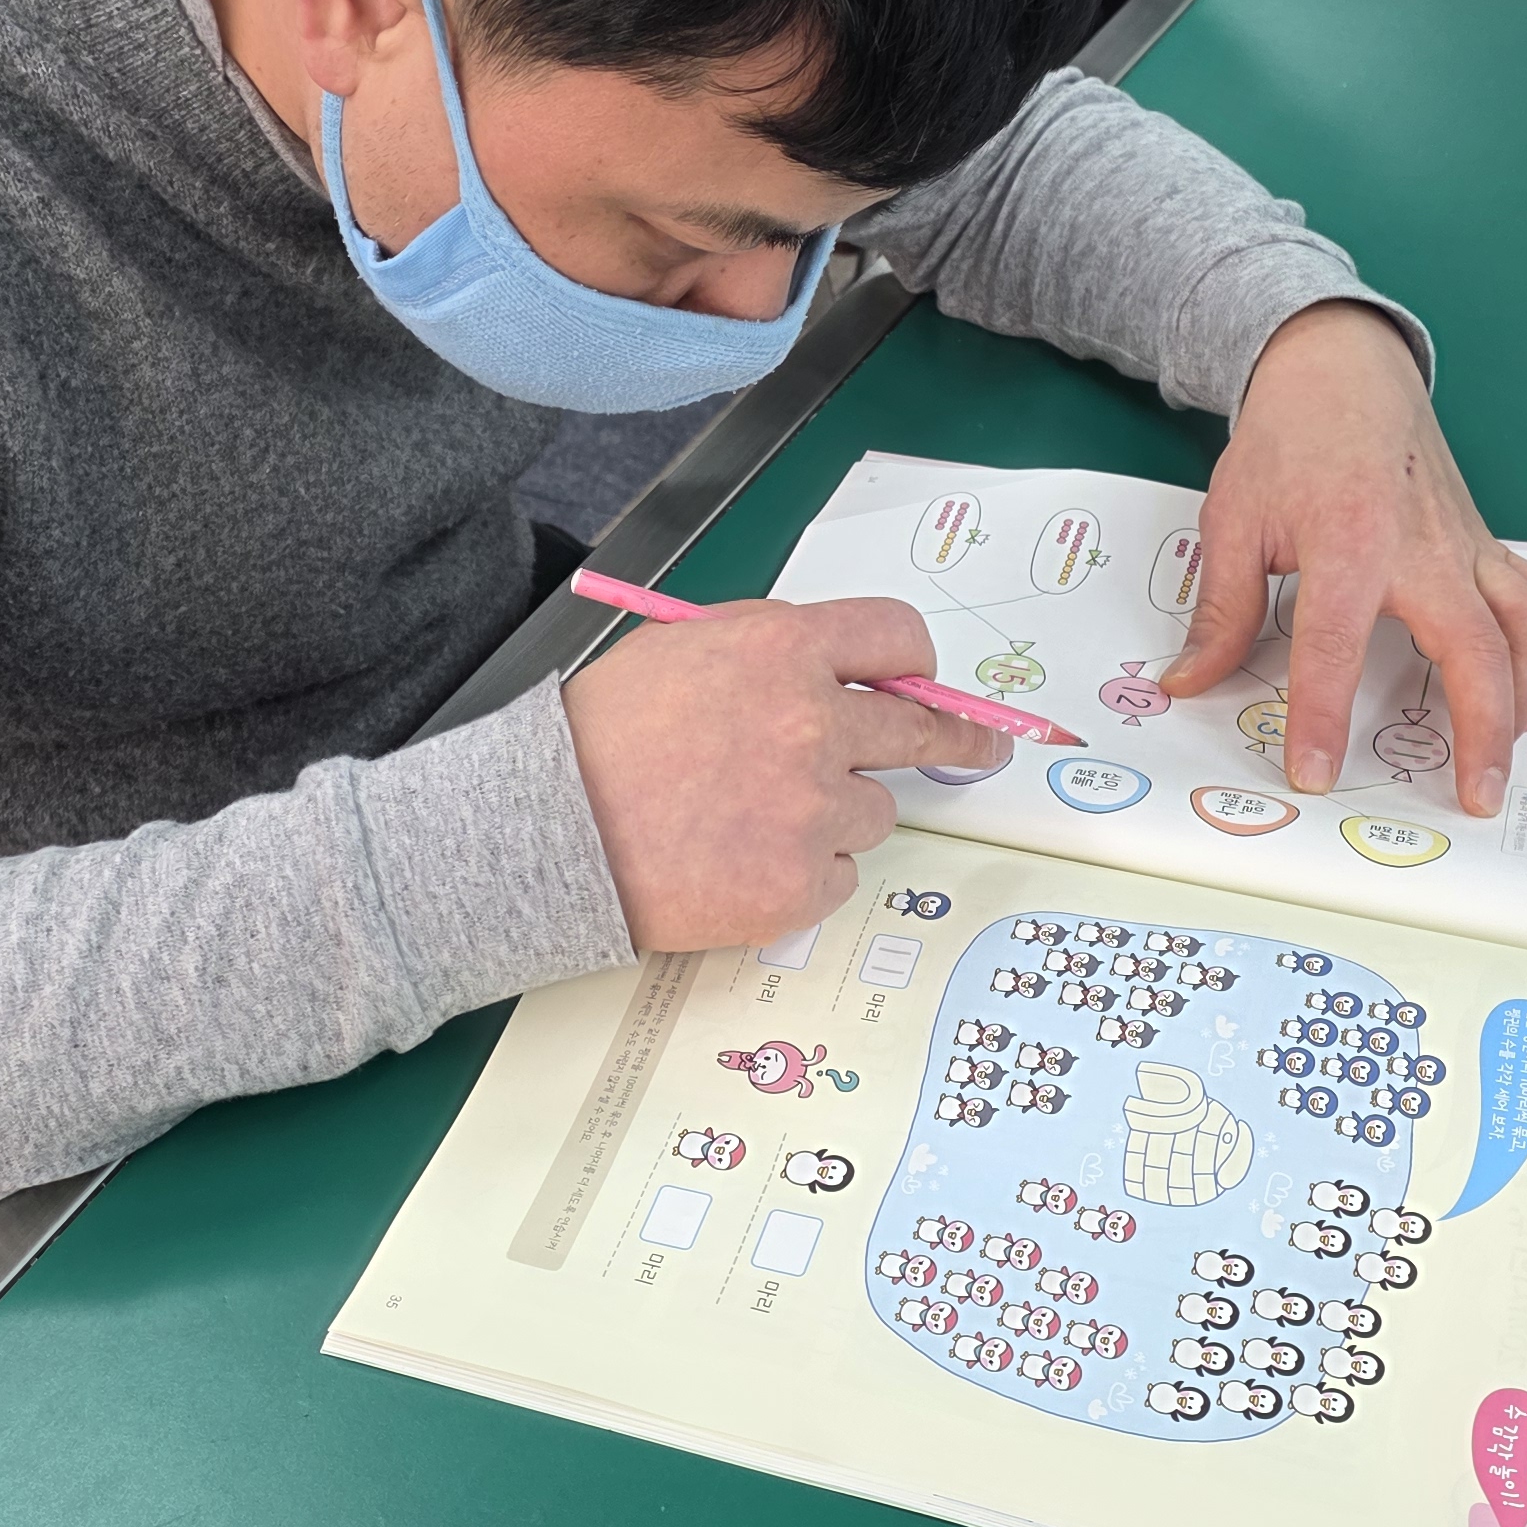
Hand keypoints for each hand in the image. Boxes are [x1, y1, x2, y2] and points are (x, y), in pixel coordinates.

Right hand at [566, 598, 1003, 952]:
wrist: (550, 827)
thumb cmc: (606, 736)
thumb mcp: (688, 649)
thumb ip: (776, 650)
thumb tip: (854, 670)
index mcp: (784, 652)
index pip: (899, 639)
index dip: (918, 665)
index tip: (929, 686)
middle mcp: (811, 725)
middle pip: (919, 733)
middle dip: (955, 741)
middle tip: (976, 751)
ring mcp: (810, 812)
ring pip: (874, 813)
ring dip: (834, 815)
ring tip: (751, 815)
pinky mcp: (797, 887)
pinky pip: (838, 875)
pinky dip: (802, 873)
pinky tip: (739, 859)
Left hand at [1156, 304, 1526, 816]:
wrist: (1342, 367)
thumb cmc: (1289, 437)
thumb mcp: (1233, 518)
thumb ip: (1220, 611)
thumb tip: (1188, 682)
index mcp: (1347, 539)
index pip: (1332, 646)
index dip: (1321, 716)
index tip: (1314, 773)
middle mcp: (1421, 546)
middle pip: (1471, 647)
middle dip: (1480, 730)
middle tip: (1473, 795)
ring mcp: (1464, 543)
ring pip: (1526, 625)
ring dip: (1525, 696)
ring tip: (1504, 757)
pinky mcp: (1484, 541)